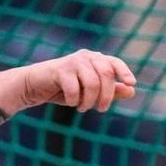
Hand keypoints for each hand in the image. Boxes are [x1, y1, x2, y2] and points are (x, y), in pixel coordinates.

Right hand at [20, 49, 136, 112]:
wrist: (34, 85)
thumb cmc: (63, 89)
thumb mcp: (89, 92)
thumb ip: (109, 90)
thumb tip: (132, 91)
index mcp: (95, 59)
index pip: (114, 63)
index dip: (124, 72)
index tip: (131, 83)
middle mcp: (86, 57)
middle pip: (106, 75)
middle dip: (106, 95)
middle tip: (101, 109)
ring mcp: (74, 62)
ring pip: (92, 83)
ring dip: (89, 101)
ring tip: (82, 108)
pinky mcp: (61, 70)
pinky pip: (74, 89)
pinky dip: (74, 100)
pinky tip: (71, 103)